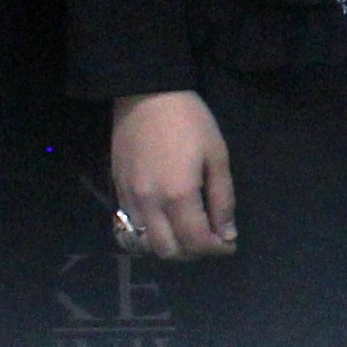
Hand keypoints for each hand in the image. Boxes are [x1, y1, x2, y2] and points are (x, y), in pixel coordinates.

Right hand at [109, 90, 236, 258]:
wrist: (145, 94)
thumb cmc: (189, 120)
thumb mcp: (216, 155)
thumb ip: (222, 199)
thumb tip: (227, 233)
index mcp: (179, 195)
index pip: (197, 241)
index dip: (217, 249)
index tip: (229, 243)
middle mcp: (150, 204)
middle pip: (169, 251)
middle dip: (193, 252)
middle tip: (209, 238)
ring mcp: (129, 199)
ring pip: (146, 244)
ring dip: (169, 246)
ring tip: (186, 232)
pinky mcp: (117, 191)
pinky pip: (129, 227)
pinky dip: (149, 235)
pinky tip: (163, 222)